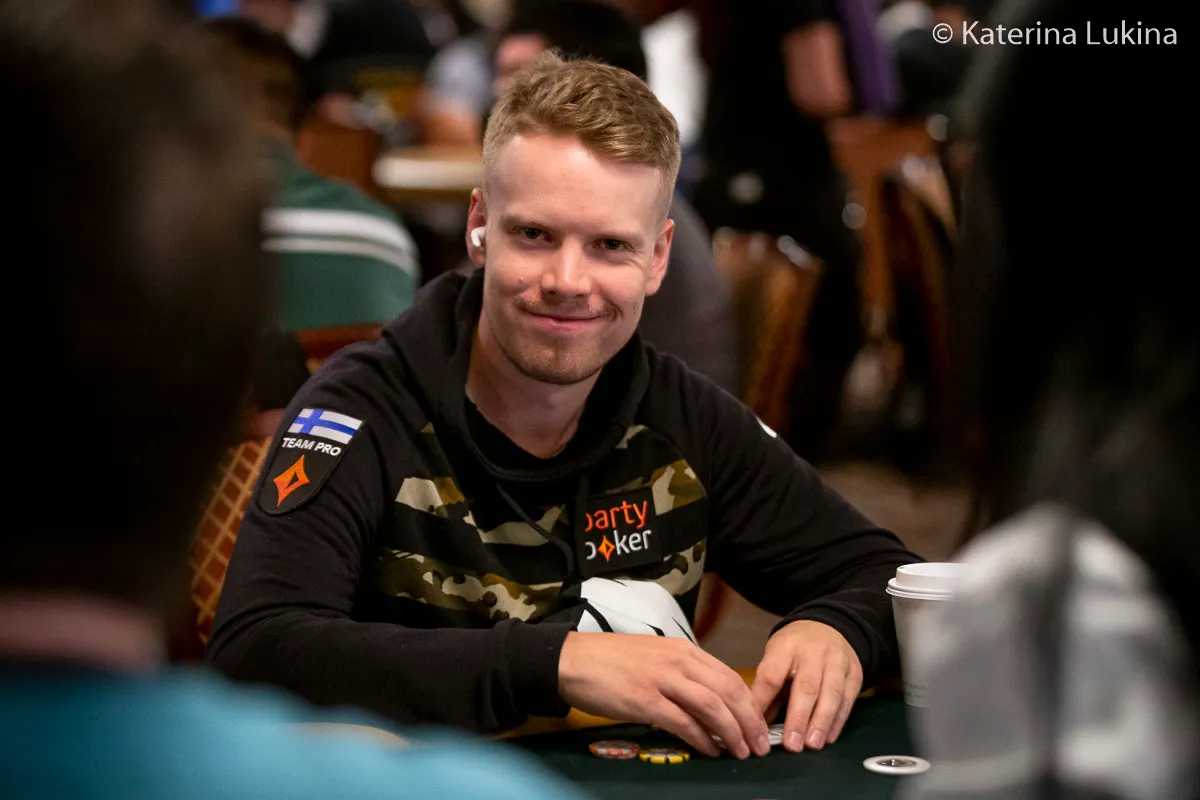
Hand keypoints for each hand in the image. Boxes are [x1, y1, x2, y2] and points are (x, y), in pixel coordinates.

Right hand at [558, 632, 770, 758]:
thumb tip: (709, 699)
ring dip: (732, 732)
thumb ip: (681, 672)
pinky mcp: (645, 701)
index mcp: (683, 649)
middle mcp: (678, 661)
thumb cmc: (610, 660)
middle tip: (760, 744)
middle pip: (728, 691)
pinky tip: (711, 751)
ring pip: (712, 707)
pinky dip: (703, 739)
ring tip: (742, 752)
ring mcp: (662, 680)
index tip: (759, 723)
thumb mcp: (654, 656)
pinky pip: (684, 722)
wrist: (572, 660)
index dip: (750, 703)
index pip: (729, 676)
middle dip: (749, 721)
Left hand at [749, 621, 862, 752]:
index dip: (764, 702)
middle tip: (792, 744)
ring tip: (812, 744)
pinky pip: (848, 699)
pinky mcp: (854, 673)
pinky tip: (828, 737)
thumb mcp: (775, 657)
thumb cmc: (795, 648)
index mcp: (785, 647)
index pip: (772, 675)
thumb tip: (758, 725)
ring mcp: (837, 662)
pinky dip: (838, 721)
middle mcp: (813, 653)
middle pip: (806, 686)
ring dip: (821, 722)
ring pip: (831, 693)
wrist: (829, 627)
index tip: (757, 727)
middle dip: (799, 717)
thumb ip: (768, 689)